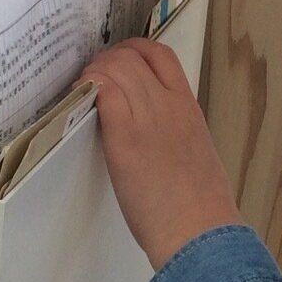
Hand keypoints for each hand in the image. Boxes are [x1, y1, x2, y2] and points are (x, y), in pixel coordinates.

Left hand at [78, 36, 246, 270]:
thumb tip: (150, 130)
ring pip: (114, 67)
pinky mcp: (125, 138)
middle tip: (90, 80)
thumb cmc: (201, 204)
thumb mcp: (194, 152)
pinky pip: (104, 93)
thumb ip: (174, 131)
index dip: (132, 51)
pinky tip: (81, 103)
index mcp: (188, 106)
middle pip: (130, 55)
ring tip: (82, 92)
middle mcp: (169, 104)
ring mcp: (147, 118)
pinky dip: (89, 88)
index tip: (116, 65)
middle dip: (104, 60)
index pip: (160, 54)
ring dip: (92, 73)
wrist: (200, 231)